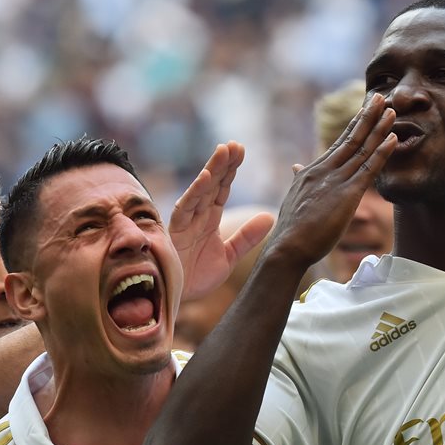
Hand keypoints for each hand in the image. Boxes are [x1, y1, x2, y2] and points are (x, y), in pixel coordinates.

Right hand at [170, 142, 274, 301]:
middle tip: (236, 144)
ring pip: (200, 190)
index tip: (241, 151)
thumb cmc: (196, 277)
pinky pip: (186, 207)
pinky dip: (196, 192)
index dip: (231, 170)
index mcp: (209, 219)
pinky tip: (207, 176)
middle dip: (223, 163)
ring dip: (212, 170)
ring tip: (224, 150)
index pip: (222, 189)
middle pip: (212, 184)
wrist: (176, 299)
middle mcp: (197, 216)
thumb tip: (270, 216)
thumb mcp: (229, 256)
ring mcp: (185, 221)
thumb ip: (247, 237)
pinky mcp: (175, 230)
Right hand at [266, 94, 397, 269]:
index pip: (338, 144)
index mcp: (312, 172)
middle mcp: (324, 170)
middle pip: (351, 138)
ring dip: (379, 127)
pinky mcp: (347, 195)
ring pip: (361, 148)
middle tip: (380, 96)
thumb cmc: (291, 231)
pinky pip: (369, 168)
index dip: (354, 126)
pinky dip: (383, 152)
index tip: (365, 110)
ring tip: (391, 109)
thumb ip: (298, 181)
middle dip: (367, 116)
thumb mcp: (294, 199)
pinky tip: (394, 138)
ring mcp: (335, 181)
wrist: (286, 248)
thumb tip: (296, 167)